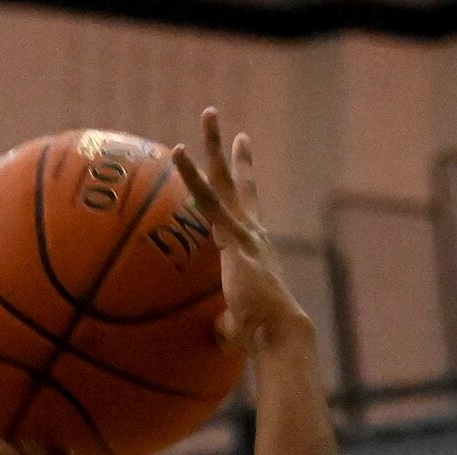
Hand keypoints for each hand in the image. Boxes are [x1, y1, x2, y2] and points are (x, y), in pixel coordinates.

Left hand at [172, 109, 309, 356]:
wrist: (278, 335)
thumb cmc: (261, 339)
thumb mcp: (237, 327)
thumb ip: (226, 324)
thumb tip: (218, 335)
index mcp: (255, 249)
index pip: (246, 207)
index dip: (243, 179)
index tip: (240, 152)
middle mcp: (254, 233)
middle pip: (237, 183)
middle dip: (226, 150)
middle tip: (215, 120)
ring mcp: (245, 233)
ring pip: (224, 180)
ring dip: (214, 146)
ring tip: (208, 113)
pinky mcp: (234, 239)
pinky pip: (208, 200)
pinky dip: (192, 175)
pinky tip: (178, 151)